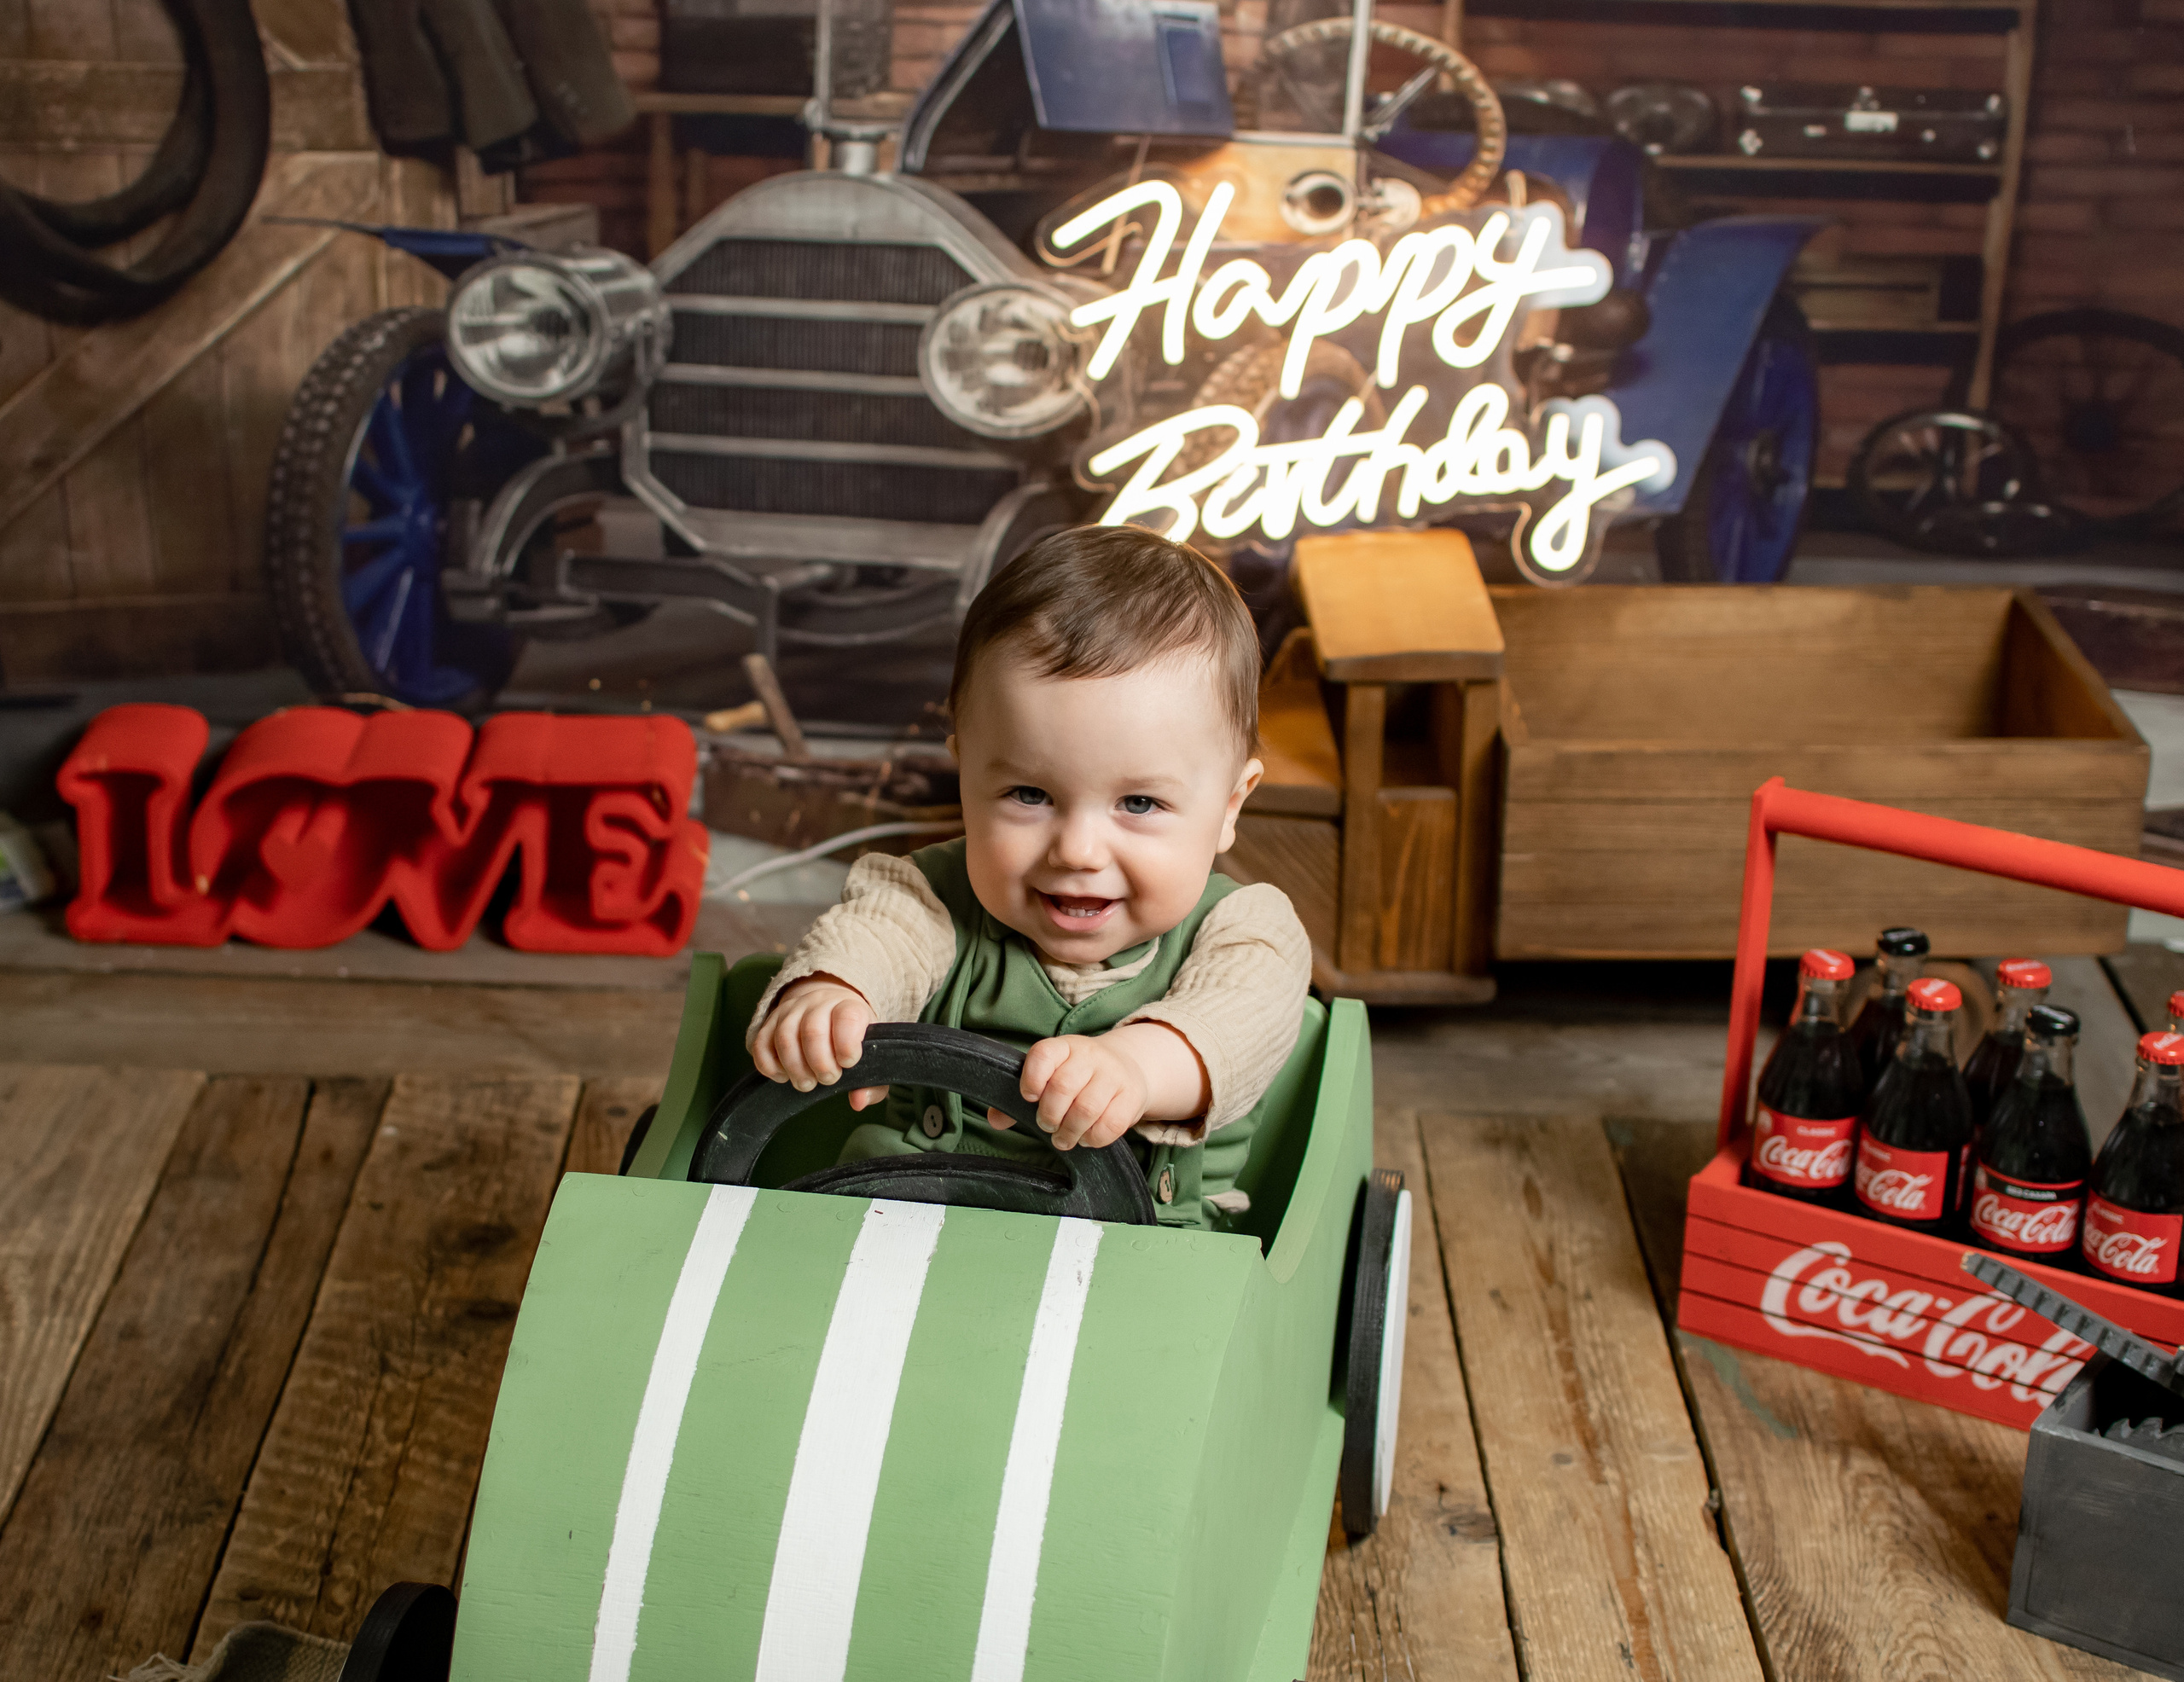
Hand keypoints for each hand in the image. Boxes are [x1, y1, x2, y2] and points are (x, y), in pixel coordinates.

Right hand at [751, 975, 887, 1110]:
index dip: (847, 1044)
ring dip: (795, 1068)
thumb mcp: (870, 1054)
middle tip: (828, 1079)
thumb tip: (859, 1101)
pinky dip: (769, 1066)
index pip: (847, 1017)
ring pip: (784, 1037)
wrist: (828, 1007)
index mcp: (849, 1006)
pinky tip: (784, 1076)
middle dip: (820, 1064)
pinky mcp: (770, 1023)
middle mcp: (818, 1003)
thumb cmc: (851, 1038)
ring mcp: (791, 1011)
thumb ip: (871, 1082)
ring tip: (807, 1084)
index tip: (848, 1063)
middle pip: (812, 1031)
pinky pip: (761, 1044)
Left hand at [992, 1033, 1150, 1151]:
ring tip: (1063, 1139)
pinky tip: (1086, 1138)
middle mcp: (1090, 1055)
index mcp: (1064, 1047)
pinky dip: (1093, 1138)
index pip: (1044, 1054)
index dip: (1032, 1078)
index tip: (1028, 1098)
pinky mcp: (1131, 1096)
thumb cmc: (1078, 1078)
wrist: (1127, 1068)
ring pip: (1087, 1108)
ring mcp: (1113, 1074)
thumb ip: (1019, 1099)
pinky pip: (1111, 1124)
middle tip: (1047, 1126)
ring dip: (1070, 1131)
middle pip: (1063, 1086)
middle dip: (1050, 1114)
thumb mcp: (1050, 1077)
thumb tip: (996, 1120)